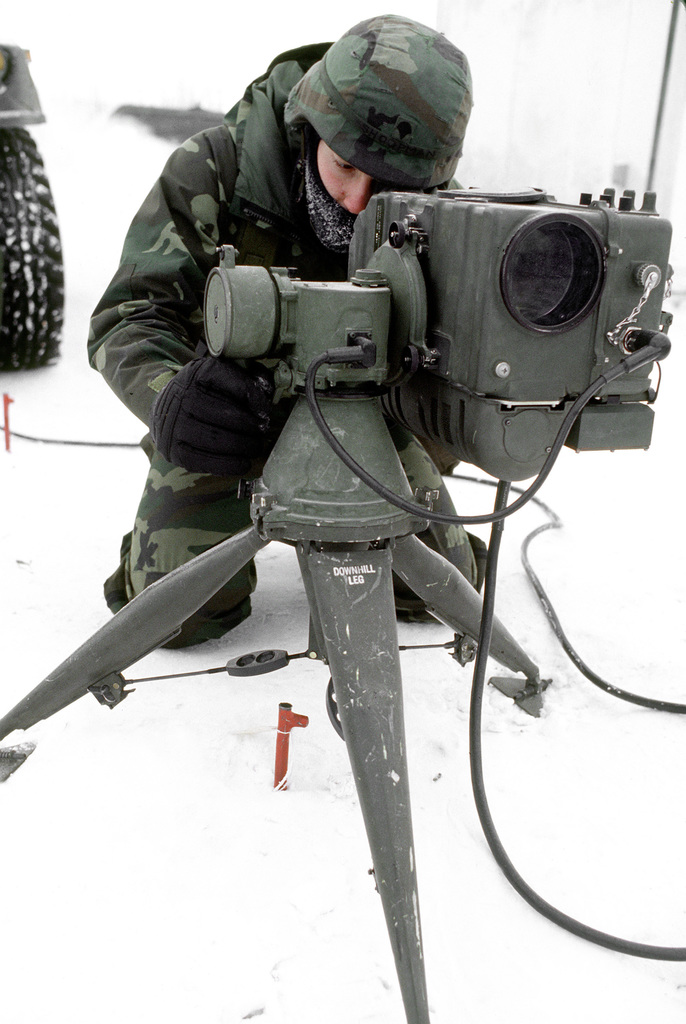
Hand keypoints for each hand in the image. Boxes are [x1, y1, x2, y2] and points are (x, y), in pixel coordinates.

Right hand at [149, 358, 273, 475]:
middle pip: (226, 415)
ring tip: (255, 446)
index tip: (266, 411)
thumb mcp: (220, 377)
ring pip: (218, 440)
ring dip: (244, 446)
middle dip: (252, 426)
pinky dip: (230, 465)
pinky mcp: (176, 451)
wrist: (167, 411)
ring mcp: (177, 426)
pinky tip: (243, 463)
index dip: (254, 397)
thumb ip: (246, 379)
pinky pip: (207, 462)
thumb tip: (268, 391)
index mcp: (198, 373)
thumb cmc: (204, 394)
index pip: (232, 383)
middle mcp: (184, 397)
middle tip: (262, 431)